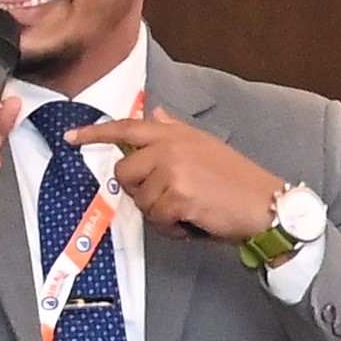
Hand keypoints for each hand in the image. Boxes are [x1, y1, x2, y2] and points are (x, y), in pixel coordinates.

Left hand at [65, 116, 288, 246]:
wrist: (268, 205)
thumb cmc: (239, 181)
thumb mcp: (206, 146)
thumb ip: (175, 130)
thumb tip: (156, 113)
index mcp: (177, 133)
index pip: (128, 126)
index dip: (96, 133)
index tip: (72, 137)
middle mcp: (172, 146)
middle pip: (125, 170)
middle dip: (139, 190)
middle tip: (168, 198)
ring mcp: (174, 170)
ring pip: (140, 198)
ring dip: (160, 212)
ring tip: (189, 210)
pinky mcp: (178, 195)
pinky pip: (156, 217)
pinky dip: (172, 226)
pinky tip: (193, 221)